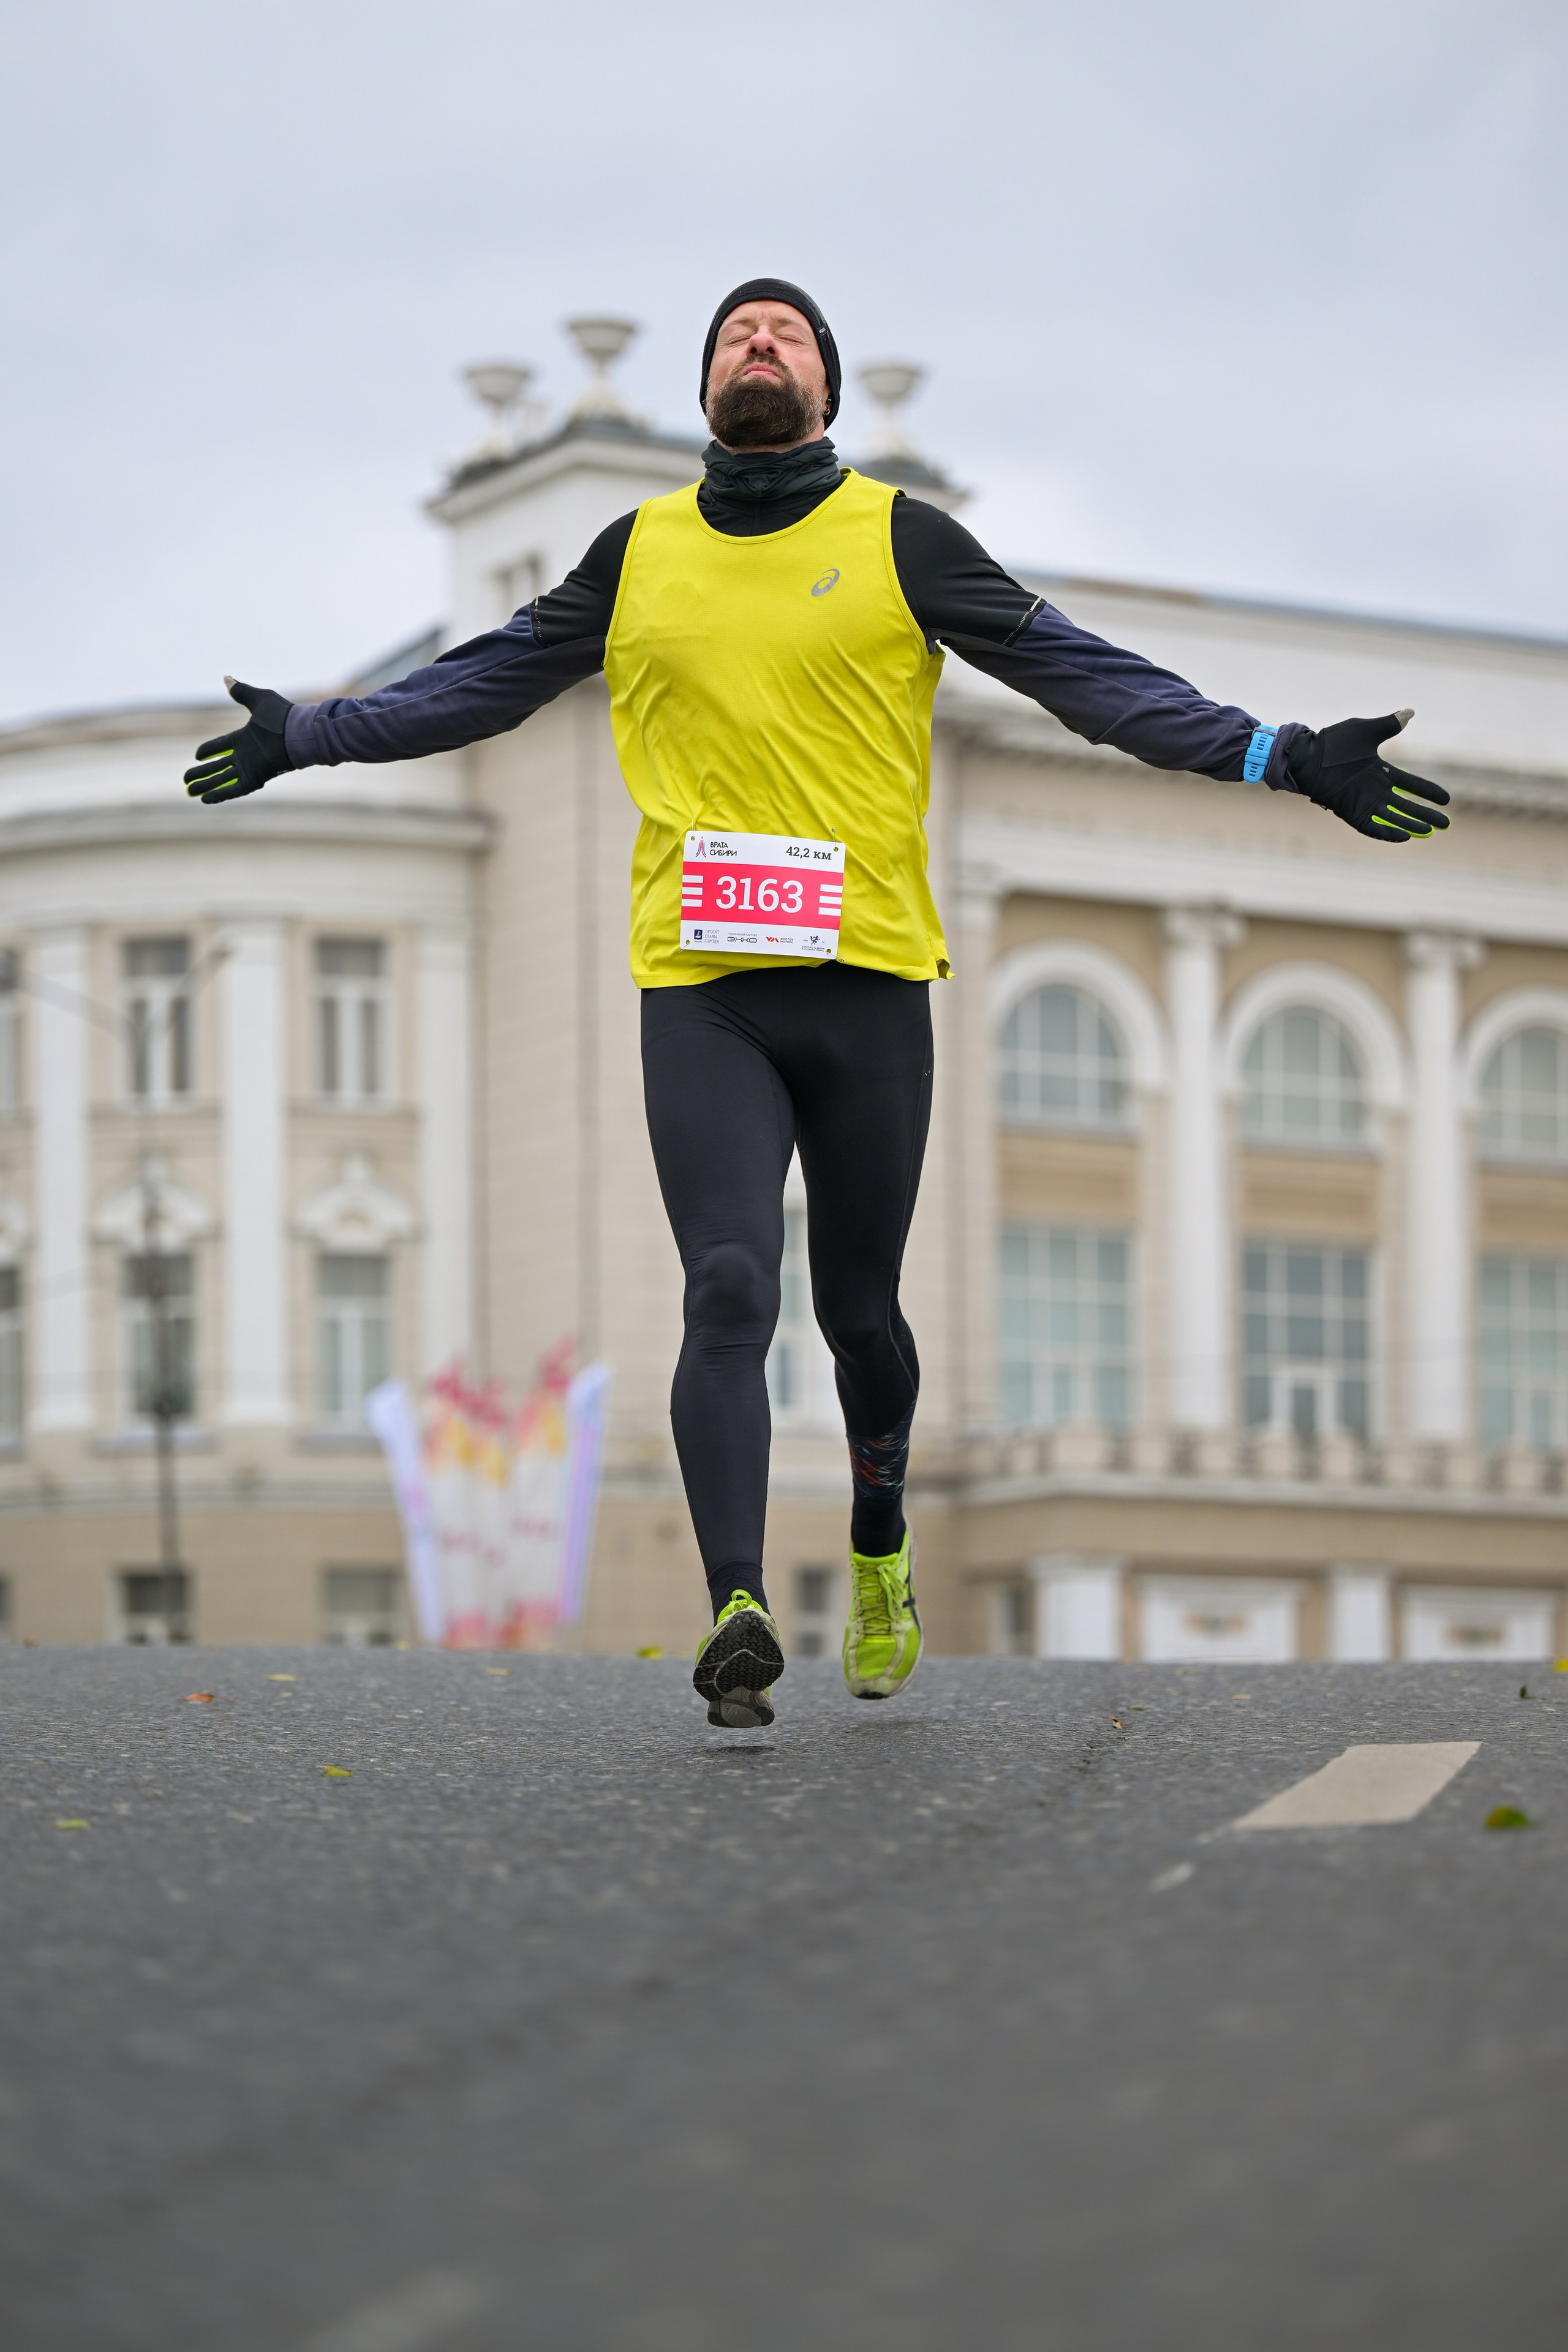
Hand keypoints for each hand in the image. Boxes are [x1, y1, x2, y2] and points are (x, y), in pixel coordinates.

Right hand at [184, 677, 294, 803]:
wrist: (299, 733)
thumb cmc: (282, 716)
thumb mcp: (259, 700)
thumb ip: (242, 692)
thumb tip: (227, 678)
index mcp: (244, 738)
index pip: (221, 746)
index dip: (208, 751)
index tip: (196, 755)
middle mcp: (245, 755)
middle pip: (217, 766)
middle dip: (201, 773)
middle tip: (185, 780)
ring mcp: (249, 768)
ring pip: (222, 779)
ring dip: (205, 785)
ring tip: (189, 791)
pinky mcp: (254, 779)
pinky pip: (233, 789)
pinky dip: (220, 794)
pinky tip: (205, 799)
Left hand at [1285, 709, 1448, 841]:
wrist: (1306, 756)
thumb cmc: (1333, 742)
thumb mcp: (1365, 731)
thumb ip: (1388, 725)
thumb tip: (1410, 712)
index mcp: (1381, 771)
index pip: (1411, 784)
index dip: (1429, 791)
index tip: (1446, 799)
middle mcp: (1376, 789)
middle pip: (1408, 805)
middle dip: (1426, 814)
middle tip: (1446, 824)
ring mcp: (1364, 801)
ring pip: (1394, 817)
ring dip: (1412, 824)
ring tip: (1429, 831)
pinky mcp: (1351, 812)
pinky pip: (1372, 827)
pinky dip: (1387, 832)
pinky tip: (1403, 837)